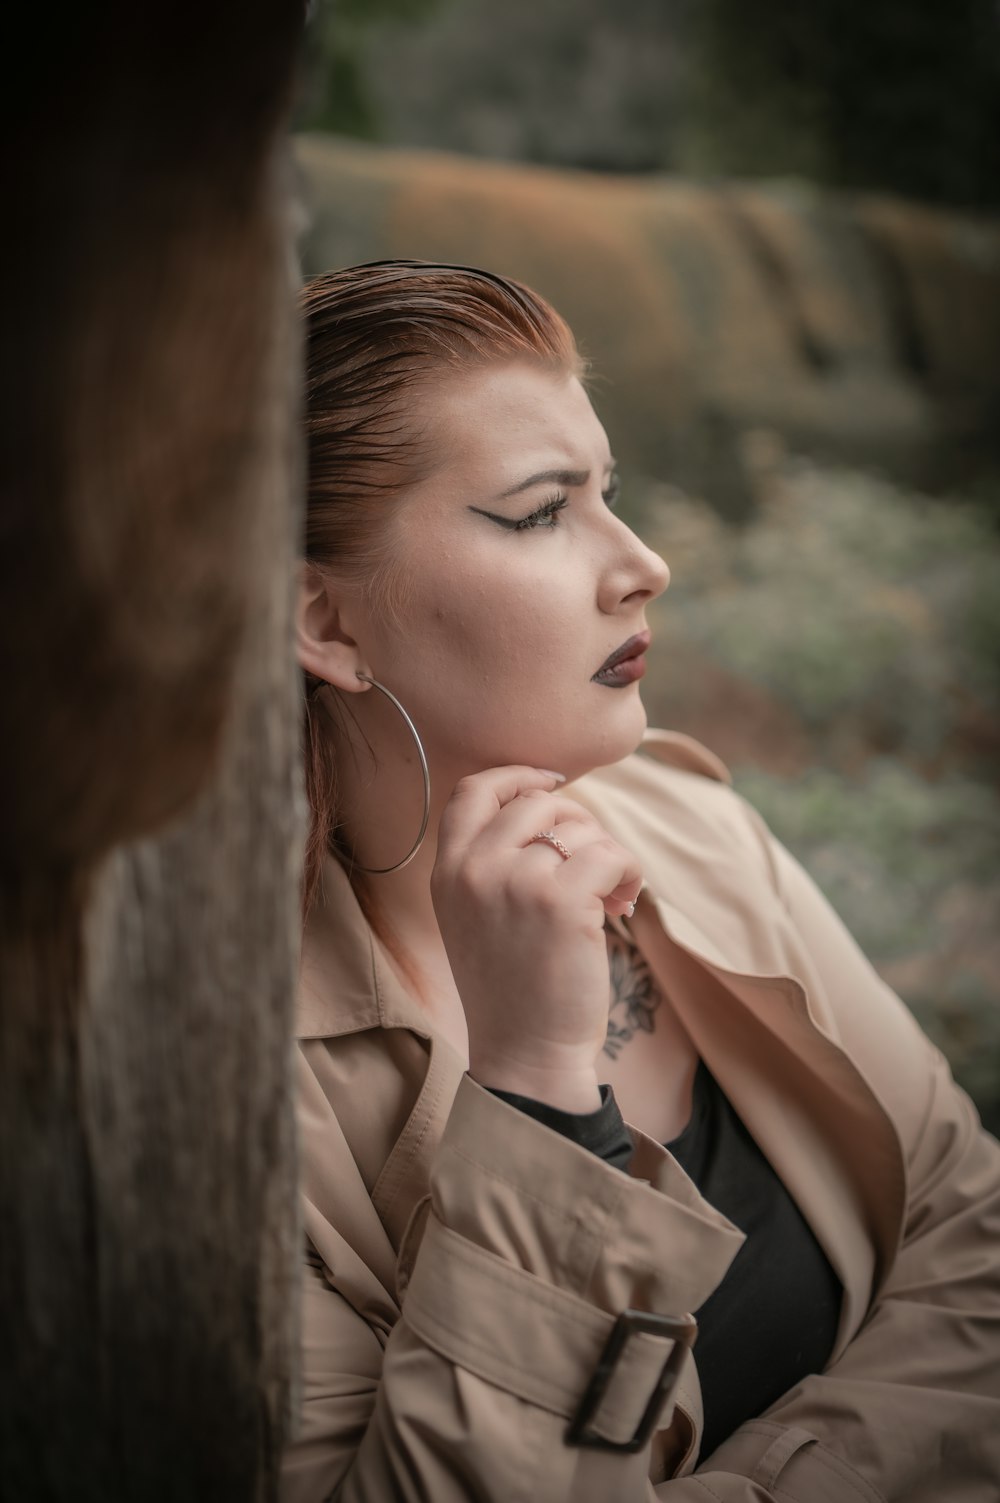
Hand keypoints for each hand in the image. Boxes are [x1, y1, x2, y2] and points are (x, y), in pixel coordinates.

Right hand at [431, 766, 641, 1111]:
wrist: (525, 1054)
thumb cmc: (512, 987)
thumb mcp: (475, 916)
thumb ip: (493, 862)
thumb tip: (552, 801)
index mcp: (447, 871)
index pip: (475, 790)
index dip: (518, 775)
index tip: (553, 785)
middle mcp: (474, 869)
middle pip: (538, 800)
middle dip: (579, 825)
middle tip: (593, 867)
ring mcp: (515, 881)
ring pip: (581, 827)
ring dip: (607, 855)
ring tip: (610, 896)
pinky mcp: (561, 900)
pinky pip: (612, 854)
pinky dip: (629, 874)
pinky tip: (624, 905)